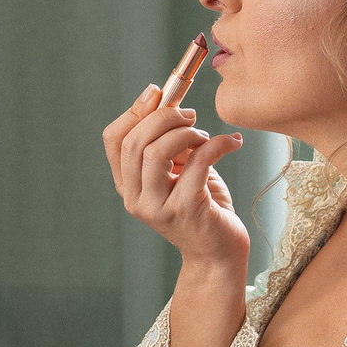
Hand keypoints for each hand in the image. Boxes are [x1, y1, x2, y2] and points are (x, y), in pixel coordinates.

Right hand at [102, 86, 247, 270]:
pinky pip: (197, 163)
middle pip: (134, 142)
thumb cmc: (202, 206)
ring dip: (186, 133)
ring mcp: (157, 207)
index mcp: (128, 185)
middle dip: (163, 117)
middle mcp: (135, 198)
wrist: (218, 253)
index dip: (134, 111)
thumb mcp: (179, 170)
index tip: (157, 92)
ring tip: (205, 136)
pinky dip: (218, 144)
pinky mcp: (185, 210)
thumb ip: (168, 143)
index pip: (114, 140)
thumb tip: (166, 100)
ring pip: (156, 152)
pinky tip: (232, 143)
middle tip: (190, 115)